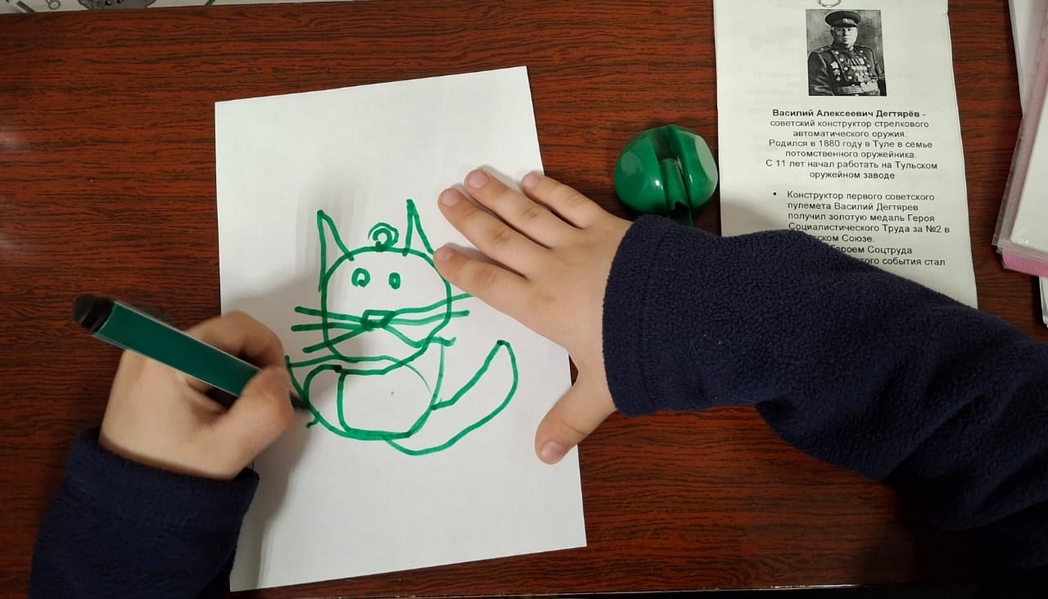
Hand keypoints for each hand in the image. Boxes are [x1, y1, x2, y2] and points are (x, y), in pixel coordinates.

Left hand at [99, 311, 295, 479]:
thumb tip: (279, 377)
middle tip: (250, 412)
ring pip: (215, 351)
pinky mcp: (146, 372)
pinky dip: (214, 384)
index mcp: (169, 356)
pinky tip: (209, 417)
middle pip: (226, 336)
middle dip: (249, 371)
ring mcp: (145, 357)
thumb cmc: (177, 475)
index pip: (239, 327)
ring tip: (226, 419)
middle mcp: (151, 345)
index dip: (268, 354)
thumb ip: (267, 408)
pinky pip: (196, 363)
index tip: (272, 392)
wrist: (128, 505)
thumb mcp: (232, 448)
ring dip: (233, 380)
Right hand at [435, 169, 629, 463]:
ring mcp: (579, 243)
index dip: (462, 269)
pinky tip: (532, 178)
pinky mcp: (608, 226)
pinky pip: (571, 203)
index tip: (440, 252)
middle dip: (470, 219)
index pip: (490, 285)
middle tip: (444, 197)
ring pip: (528, 215)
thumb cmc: (639, 349)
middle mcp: (551, 269)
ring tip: (474, 176)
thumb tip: (543, 456)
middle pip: (501, 240)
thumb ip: (569, 420)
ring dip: (499, 196)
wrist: (686, 310)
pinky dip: (550, 190)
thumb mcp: (602, 390)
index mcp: (541, 307)